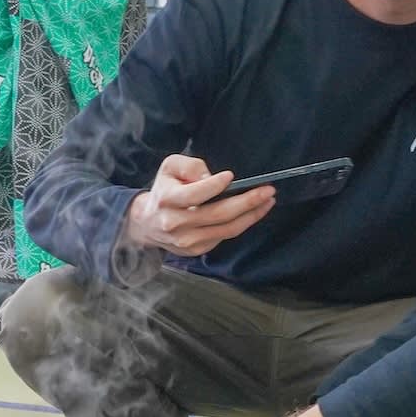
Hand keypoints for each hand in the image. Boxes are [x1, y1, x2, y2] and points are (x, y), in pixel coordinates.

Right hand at [121, 154, 274, 258]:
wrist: (147, 224)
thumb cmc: (164, 190)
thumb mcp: (169, 168)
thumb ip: (190, 166)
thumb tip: (213, 177)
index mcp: (167, 200)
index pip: (195, 193)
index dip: (215, 185)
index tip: (232, 176)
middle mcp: (176, 223)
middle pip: (219, 213)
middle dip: (247, 201)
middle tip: (268, 190)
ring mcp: (187, 240)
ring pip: (227, 229)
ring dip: (252, 215)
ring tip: (268, 200)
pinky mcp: (196, 250)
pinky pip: (225, 236)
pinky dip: (243, 223)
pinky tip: (253, 212)